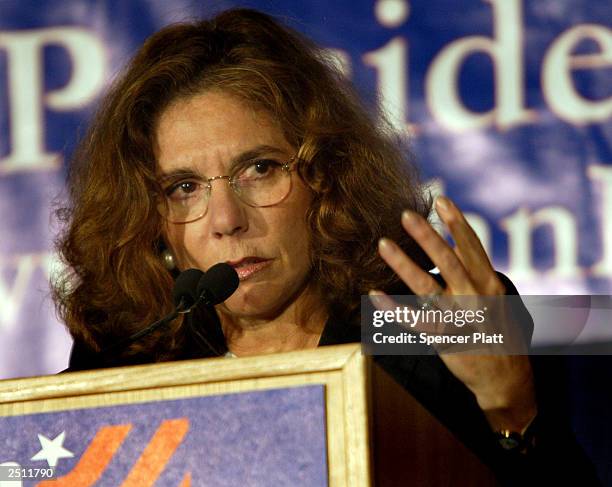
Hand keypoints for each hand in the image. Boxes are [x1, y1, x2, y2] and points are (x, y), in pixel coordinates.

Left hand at [373, 196, 536, 431]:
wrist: (506, 378)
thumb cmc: (496, 327)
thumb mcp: (495, 295)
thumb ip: (475, 269)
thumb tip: (455, 236)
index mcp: (490, 284)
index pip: (474, 248)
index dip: (458, 223)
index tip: (441, 199)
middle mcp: (477, 299)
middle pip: (449, 263)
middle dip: (428, 237)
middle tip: (405, 214)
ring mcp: (460, 321)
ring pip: (427, 289)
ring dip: (404, 265)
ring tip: (383, 244)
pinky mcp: (444, 341)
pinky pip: (415, 322)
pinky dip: (393, 309)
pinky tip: (375, 294)